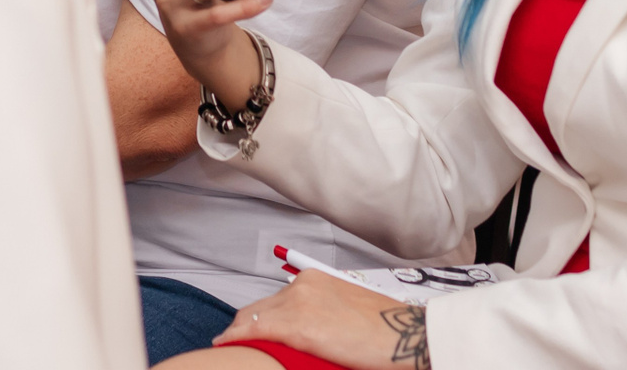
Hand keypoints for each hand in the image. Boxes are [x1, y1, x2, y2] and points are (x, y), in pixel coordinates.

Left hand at [215, 271, 430, 369]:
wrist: (403, 334)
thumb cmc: (382, 330)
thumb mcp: (347, 313)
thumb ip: (322, 317)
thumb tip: (310, 333)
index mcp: (315, 279)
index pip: (274, 300)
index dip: (257, 318)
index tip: (246, 331)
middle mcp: (302, 285)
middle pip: (259, 308)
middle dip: (242, 327)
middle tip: (229, 342)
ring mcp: (297, 303)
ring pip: (253, 319)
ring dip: (239, 334)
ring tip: (226, 347)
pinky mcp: (297, 326)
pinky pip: (255, 332)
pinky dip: (236, 339)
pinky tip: (224, 347)